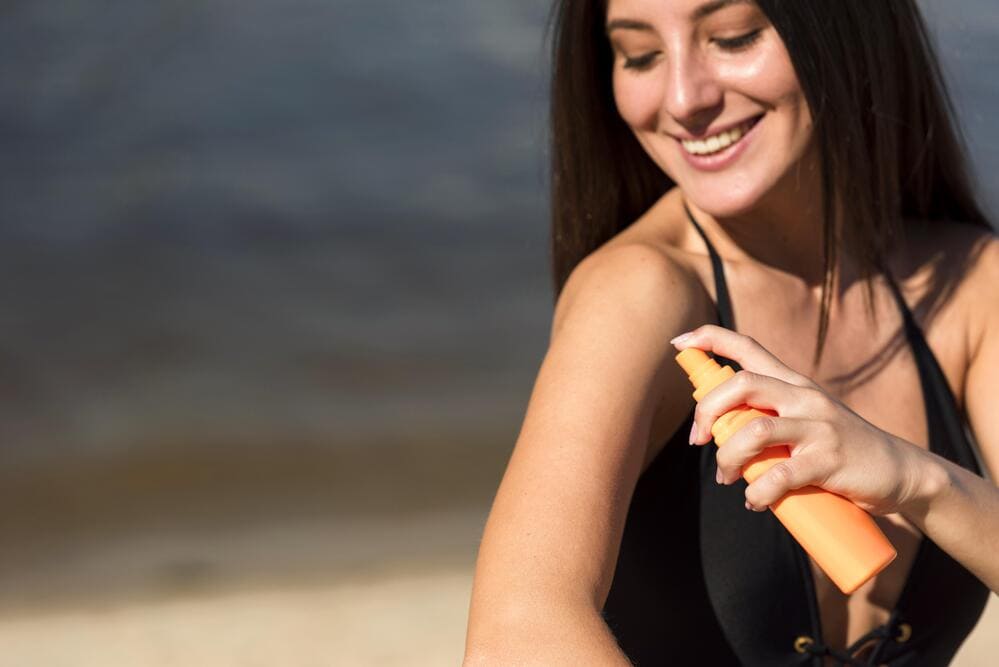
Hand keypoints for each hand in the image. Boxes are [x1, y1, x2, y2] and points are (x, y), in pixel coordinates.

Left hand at [671, 325, 930, 515]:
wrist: (900, 472)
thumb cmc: (839, 449)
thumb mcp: (805, 420)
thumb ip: (768, 418)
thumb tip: (716, 435)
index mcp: (794, 384)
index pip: (749, 347)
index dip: (711, 339)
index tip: (680, 341)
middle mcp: (805, 397)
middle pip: (742, 384)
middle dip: (707, 410)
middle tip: (697, 440)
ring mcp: (819, 427)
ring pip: (754, 431)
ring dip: (728, 458)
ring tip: (727, 479)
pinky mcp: (829, 461)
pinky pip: (780, 475)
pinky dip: (759, 492)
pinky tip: (755, 501)